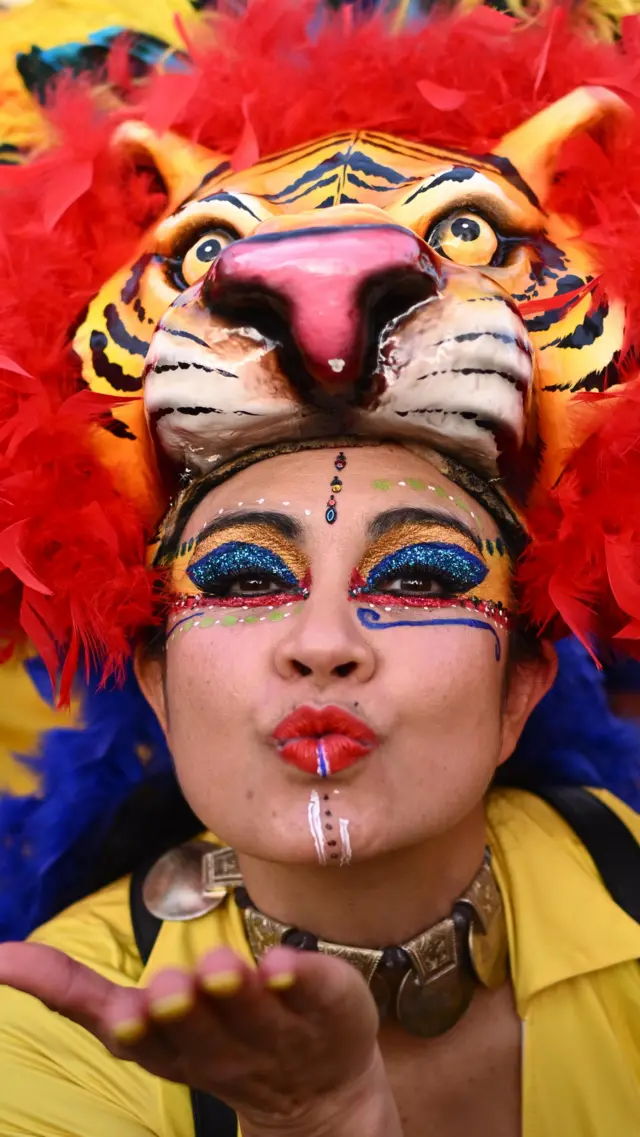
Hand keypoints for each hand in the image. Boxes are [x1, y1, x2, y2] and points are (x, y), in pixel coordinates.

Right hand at [0, 941, 401, 1135]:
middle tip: (170, 990)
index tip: (125, 1015)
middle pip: (199, 1031)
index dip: (133, 1029)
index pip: (140, 1042)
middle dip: (181, 1009)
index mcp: (173, 1050)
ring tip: (221, 971)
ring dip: (235, 993)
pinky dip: (303, 978)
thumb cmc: (217, 1038)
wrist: (321, 1089)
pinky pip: (318, 993)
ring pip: (255, 1013)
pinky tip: (287, 964)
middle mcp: (225, 1048)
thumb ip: (79, 995)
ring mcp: (283, 1034)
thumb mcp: (145, 1026)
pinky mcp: (331, 1012)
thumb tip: (1, 957)